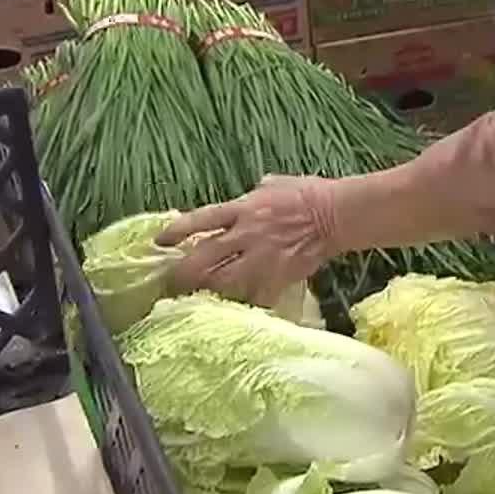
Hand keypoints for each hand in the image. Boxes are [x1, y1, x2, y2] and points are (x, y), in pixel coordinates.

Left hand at [159, 175, 334, 306]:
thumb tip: (240, 200)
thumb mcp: (273, 183)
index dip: (177, 231)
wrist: (336, 215)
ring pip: (223, 283)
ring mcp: (261, 259)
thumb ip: (251, 195)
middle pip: (204, 259)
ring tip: (194, 299)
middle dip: (182, 273)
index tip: (159, 242)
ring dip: (206, 291)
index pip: (201, 220)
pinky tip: (233, 309)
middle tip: (169, 283)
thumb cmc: (307, 193)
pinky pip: (253, 297)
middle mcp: (246, 234)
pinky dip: (243, 303)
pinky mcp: (277, 277)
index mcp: (243, 208)